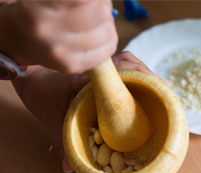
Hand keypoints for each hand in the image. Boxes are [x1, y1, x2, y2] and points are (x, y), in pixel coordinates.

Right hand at [0, 0, 116, 73]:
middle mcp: (46, 31)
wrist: (20, 38)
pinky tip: (96, 35)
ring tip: (93, 21)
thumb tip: (100, 1)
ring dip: (107, 23)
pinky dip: (108, 39)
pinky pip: (108, 49)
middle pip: (100, 13)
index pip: (84, 0)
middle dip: (102, 6)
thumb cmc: (40, 10)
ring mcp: (59, 52)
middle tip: (94, 6)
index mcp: (38, 8)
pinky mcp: (72, 66)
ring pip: (107, 32)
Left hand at [12, 51, 155, 172]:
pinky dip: (140, 77)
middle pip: (131, 62)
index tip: (154, 82)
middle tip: (162, 91)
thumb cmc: (44, 98)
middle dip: (148, 76)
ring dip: (146, 76)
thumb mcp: (52, 121)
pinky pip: (128, 67)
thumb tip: (68, 168)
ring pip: (131, 63)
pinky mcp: (108, 70)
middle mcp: (99, 68)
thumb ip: (61, 143)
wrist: (34, 81)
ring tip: (160, 92)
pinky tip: (148, 90)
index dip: (139, 73)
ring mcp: (105, 67)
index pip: (118, 67)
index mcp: (88, 76)